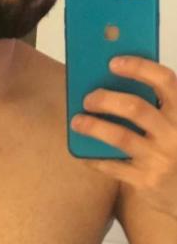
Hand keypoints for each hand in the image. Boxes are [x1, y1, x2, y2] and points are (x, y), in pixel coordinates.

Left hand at [71, 56, 176, 217]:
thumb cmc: (174, 150)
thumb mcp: (173, 124)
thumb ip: (156, 108)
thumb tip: (113, 85)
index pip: (165, 81)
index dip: (139, 68)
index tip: (114, 63)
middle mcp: (174, 133)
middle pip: (136, 108)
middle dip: (107, 100)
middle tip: (88, 98)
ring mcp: (160, 158)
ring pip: (121, 137)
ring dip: (95, 127)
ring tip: (77, 121)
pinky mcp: (146, 180)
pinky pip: (113, 166)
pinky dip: (94, 158)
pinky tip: (82, 153)